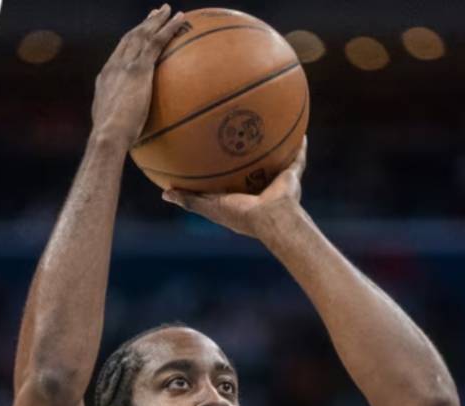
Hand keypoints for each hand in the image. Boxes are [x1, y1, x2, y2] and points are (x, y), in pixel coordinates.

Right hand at [91, 5, 185, 145]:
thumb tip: (133, 134)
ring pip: (142, 34)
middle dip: (142, 25)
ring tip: (167, 10)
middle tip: (154, 14)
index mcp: (105, 79)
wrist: (107, 136)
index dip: (129, 42)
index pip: (118, 55)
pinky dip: (168, 28)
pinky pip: (156, 42)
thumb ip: (124, 123)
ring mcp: (125, 66)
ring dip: (155, 20)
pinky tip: (181, 19)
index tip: (138, 34)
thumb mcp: (115, 129)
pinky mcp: (138, 69)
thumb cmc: (111, 141)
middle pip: (129, 39)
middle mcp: (113, 67)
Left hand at [162, 139, 307, 238]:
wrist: (270, 217)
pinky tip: (299, 131)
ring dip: (274, 150)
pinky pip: (297, 158)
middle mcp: (259, 190)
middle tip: (241, 139)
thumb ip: (189, 200)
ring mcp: (277, 184)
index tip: (212, 159)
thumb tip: (165, 194)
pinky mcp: (292, 176)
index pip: (229, 183)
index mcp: (241, 199)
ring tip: (270, 129)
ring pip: (275, 162)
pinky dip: (299, 147)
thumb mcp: (209, 206)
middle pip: (253, 170)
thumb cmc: (239, 214)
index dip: (222, 173)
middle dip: (248, 158)